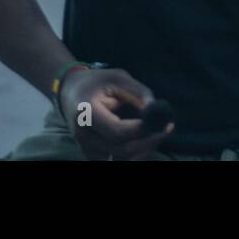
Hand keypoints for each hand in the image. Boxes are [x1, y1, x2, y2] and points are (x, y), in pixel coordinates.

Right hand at [59, 67, 173, 160]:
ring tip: (156, 133)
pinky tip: (143, 141)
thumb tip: (158, 112)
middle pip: (121, 150)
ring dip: (143, 149)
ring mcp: (85, 147)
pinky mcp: (91, 154)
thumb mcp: (119, 78)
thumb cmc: (97, 82)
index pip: (117, 131)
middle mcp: (83, 134)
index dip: (141, 130)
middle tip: (166, 128)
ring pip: (120, 159)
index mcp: (86, 112)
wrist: (71, 91)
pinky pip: (115, 161)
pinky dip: (133, 154)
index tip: (161, 121)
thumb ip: (139, 93)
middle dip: (148, 142)